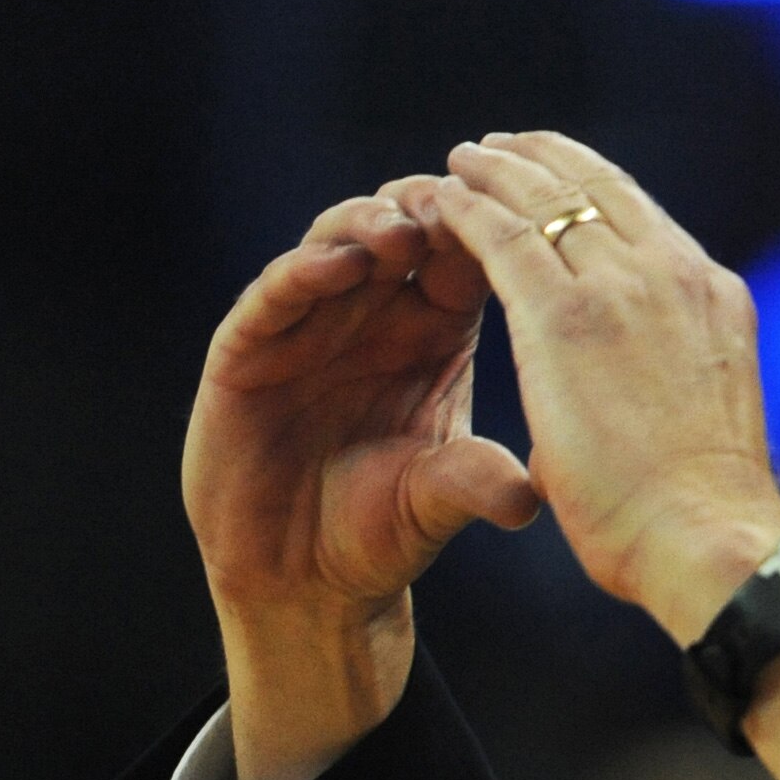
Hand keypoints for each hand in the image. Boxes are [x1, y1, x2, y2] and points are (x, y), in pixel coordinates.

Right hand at [187, 192, 539, 617]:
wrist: (302, 579)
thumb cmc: (380, 532)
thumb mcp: (438, 502)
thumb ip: (477, 484)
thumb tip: (531, 498)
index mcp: (439, 335)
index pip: (466, 260)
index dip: (487, 233)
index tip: (517, 216)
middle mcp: (375, 318)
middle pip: (404, 233)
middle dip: (429, 209)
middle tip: (455, 200)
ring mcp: (309, 327)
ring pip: (337, 245)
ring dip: (369, 227)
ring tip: (402, 230)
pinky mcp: (248, 350)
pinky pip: (275, 296)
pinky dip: (304, 272)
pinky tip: (337, 264)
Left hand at [397, 133, 779, 644]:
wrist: (708, 540)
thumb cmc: (700, 512)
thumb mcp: (699, 414)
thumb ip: (658, 380)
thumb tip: (611, 399)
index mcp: (711, 296)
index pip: (639, 214)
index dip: (586, 182)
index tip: (549, 175)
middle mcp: (674, 274)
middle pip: (596, 186)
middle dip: (540, 159)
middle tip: (494, 149)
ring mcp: (625, 288)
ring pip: (546, 197)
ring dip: (496, 172)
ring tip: (460, 162)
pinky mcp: (565, 316)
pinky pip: (502, 235)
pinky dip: (466, 210)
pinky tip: (435, 201)